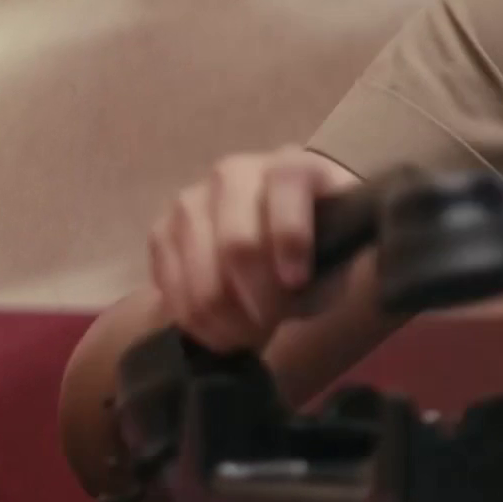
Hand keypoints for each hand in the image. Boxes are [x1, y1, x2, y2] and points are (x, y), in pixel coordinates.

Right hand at [147, 147, 357, 355]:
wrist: (280, 238)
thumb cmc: (318, 246)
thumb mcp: (339, 254)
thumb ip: (325, 270)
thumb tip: (290, 292)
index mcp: (290, 166)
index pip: (286, 185)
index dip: (291, 237)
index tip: (297, 281)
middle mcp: (234, 174)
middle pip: (237, 242)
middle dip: (256, 298)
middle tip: (270, 325)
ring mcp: (191, 200)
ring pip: (198, 270)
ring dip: (223, 317)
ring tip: (246, 335)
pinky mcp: (162, 230)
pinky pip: (169, 282)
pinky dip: (193, 318)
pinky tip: (217, 329)